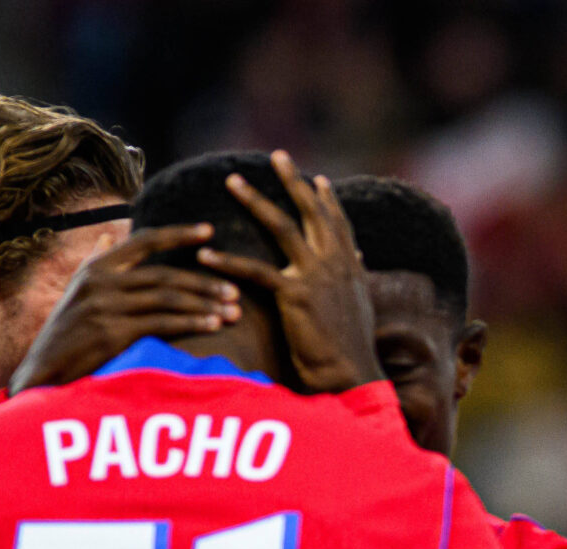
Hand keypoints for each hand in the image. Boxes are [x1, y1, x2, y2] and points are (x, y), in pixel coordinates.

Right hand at [7, 223, 238, 393]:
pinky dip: (190, 323)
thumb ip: (96, 261)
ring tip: (233, 312)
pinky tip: (212, 326)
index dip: (178, 234)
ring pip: (167, 298)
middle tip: (235, 291)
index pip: (143, 241)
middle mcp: (100, 281)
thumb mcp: (77, 290)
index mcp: (95, 267)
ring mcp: (105, 306)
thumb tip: (113, 234)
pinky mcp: (112, 333)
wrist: (43, 372)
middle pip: (164, 274)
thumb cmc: (66, 334)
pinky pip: (161, 323)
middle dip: (204, 282)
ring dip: (204, 305)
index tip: (209, 231)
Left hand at [200, 152, 378, 392]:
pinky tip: (206, 253)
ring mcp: (316, 275)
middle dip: (292, 181)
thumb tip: (358, 263)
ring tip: (232, 180)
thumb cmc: (353, 350)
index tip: (316, 177)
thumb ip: (355, 280)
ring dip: (254, 200)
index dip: (327, 199)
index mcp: (350, 266)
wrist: (353, 375)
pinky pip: (256, 271)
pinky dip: (228, 262)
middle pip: (311, 211)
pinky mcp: (295, 294)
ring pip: (281, 227)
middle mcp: (335, 262)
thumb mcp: (361, 308)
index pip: (338, 223)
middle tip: (276, 155)